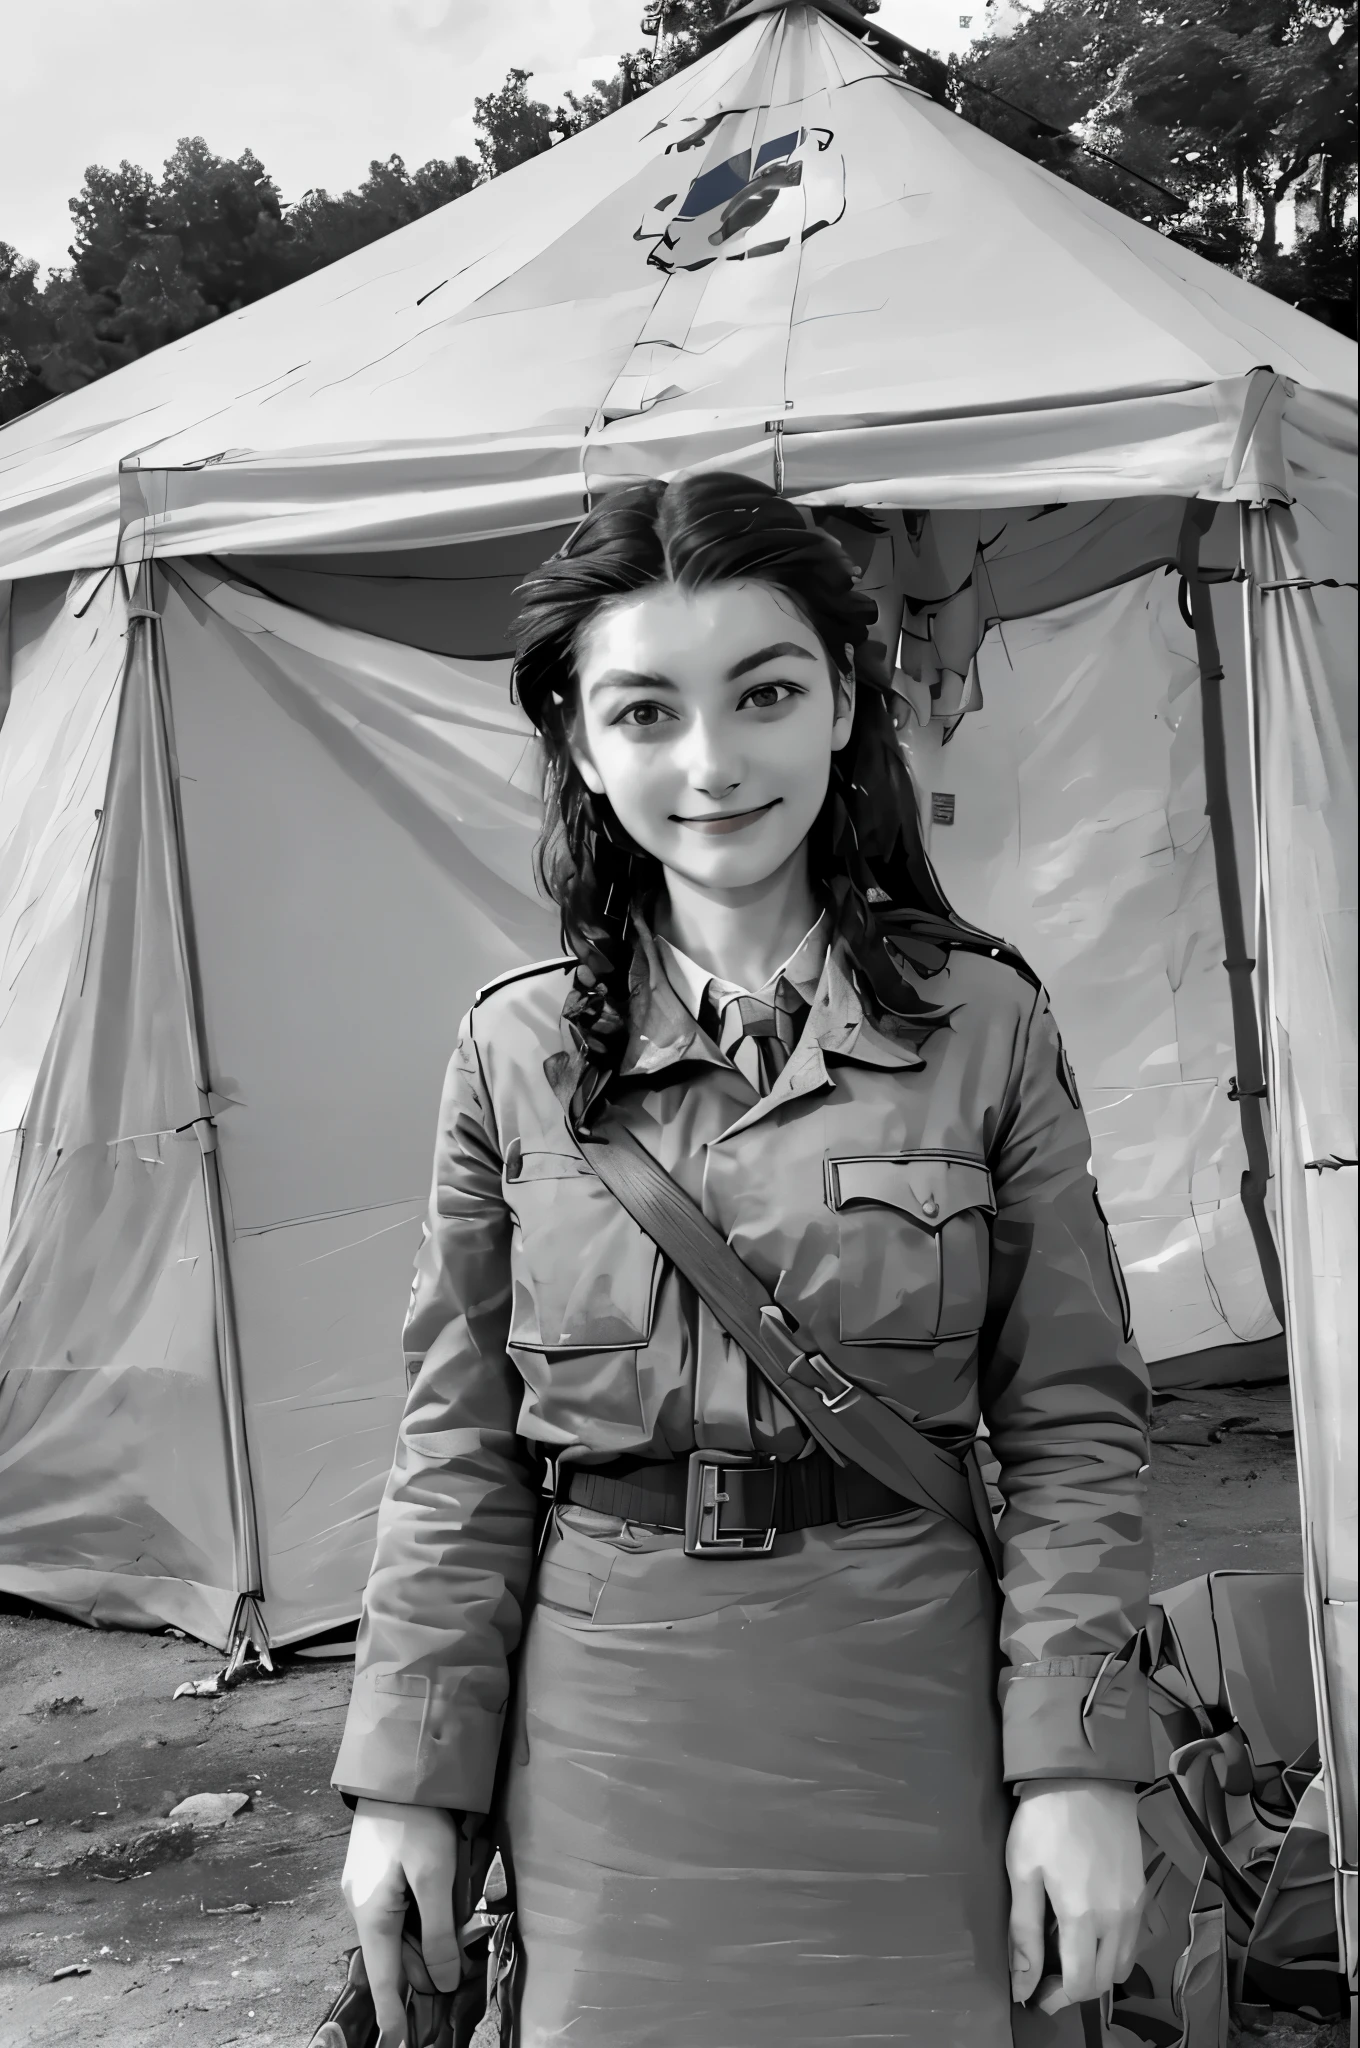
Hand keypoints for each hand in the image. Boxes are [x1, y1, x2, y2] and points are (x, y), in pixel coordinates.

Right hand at [341, 1798, 460, 2047]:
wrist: (396, 1771)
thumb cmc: (417, 1823)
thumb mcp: (435, 1879)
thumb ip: (438, 1933)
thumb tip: (442, 1983)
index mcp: (371, 1915)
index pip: (382, 1979)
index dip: (392, 2014)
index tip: (397, 2044)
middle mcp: (361, 1907)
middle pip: (392, 1956)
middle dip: (420, 1971)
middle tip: (452, 1980)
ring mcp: (364, 1889)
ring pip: (396, 1933)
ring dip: (421, 1942)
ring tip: (452, 1945)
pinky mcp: (374, 1873)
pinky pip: (395, 1912)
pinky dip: (416, 1921)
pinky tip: (437, 1912)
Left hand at [1006, 1779, 1143, 2013]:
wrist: (1086, 1774)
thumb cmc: (1045, 1820)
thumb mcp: (1022, 1871)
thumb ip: (1023, 1932)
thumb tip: (1022, 1983)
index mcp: (1083, 1917)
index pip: (1080, 1984)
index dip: (1057, 1998)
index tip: (1036, 1993)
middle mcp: (1116, 1919)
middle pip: (1104, 1980)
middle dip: (1076, 1988)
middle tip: (1048, 1975)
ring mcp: (1135, 1906)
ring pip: (1123, 1963)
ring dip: (1098, 1970)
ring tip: (1068, 1953)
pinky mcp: (1142, 1891)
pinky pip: (1133, 1939)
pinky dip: (1114, 1948)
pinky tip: (1090, 1929)